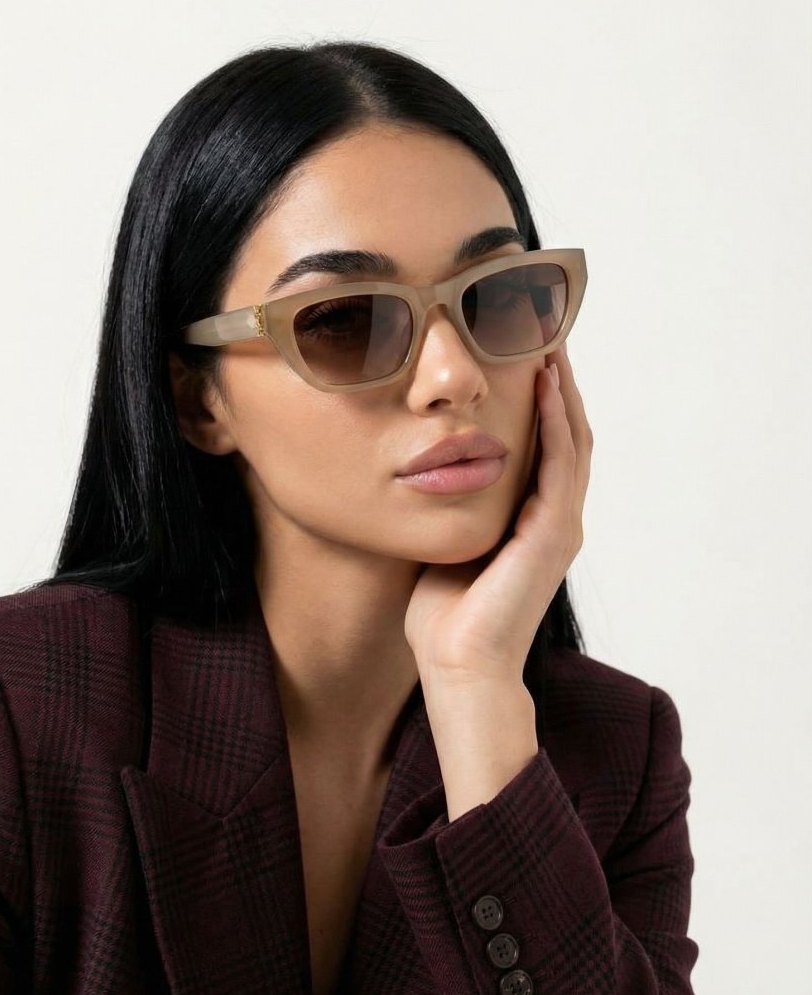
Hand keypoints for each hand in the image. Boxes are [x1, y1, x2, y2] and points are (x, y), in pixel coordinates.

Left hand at [404, 344, 592, 687]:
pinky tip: (543, 384)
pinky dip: (554, 419)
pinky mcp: (553, 533)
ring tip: (550, 341)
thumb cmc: (444, 613)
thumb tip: (422, 465)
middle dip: (558, 381)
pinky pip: (559, 462)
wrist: (458, 664)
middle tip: (545, 330)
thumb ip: (450, 503)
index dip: (540, 397)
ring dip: (562, 388)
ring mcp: (560, 524)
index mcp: (533, 519)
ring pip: (572, 438)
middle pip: (567, 431)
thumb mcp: (446, 538)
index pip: (545, 443)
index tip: (523, 351)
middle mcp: (556, 517)